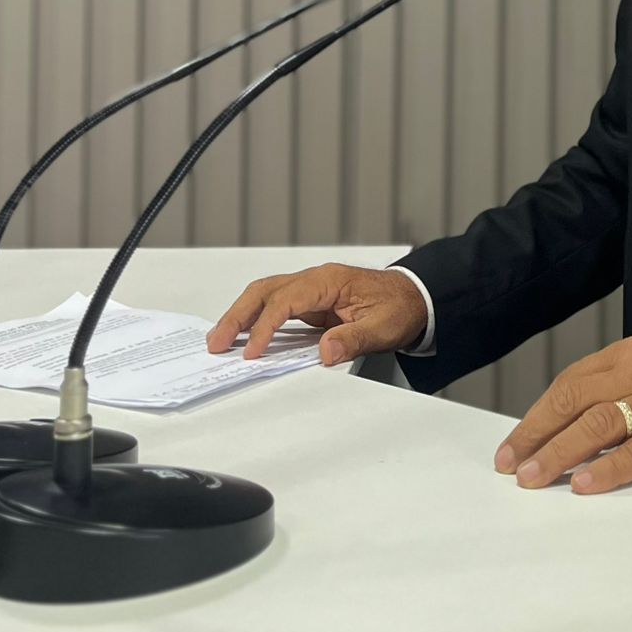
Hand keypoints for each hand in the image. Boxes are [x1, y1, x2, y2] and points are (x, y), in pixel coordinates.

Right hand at [205, 263, 427, 364]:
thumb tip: (326, 351)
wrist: (415, 297)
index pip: (286, 300)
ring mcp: (312, 289)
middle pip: (265, 290)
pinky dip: (255, 318)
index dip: (266, 326)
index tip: (252, 351)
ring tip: (219, 340)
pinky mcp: (311, 301)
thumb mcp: (383, 328)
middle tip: (216, 343)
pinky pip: (276, 305)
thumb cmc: (400, 307)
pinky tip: (244, 335)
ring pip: (265, 294)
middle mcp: (316, 280)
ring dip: (241, 315)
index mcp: (330, 281)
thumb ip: (354, 339)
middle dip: (238, 315)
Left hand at [495, 335, 631, 494]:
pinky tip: (584, 484)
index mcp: (628, 355)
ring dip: (560, 452)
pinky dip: (609, 469)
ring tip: (534, 477)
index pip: (569, 383)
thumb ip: (610, 388)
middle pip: (575, 401)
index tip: (512, 444)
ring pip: (599, 425)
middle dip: (536, 434)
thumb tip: (560, 425)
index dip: (536, 416)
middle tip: (511, 465)